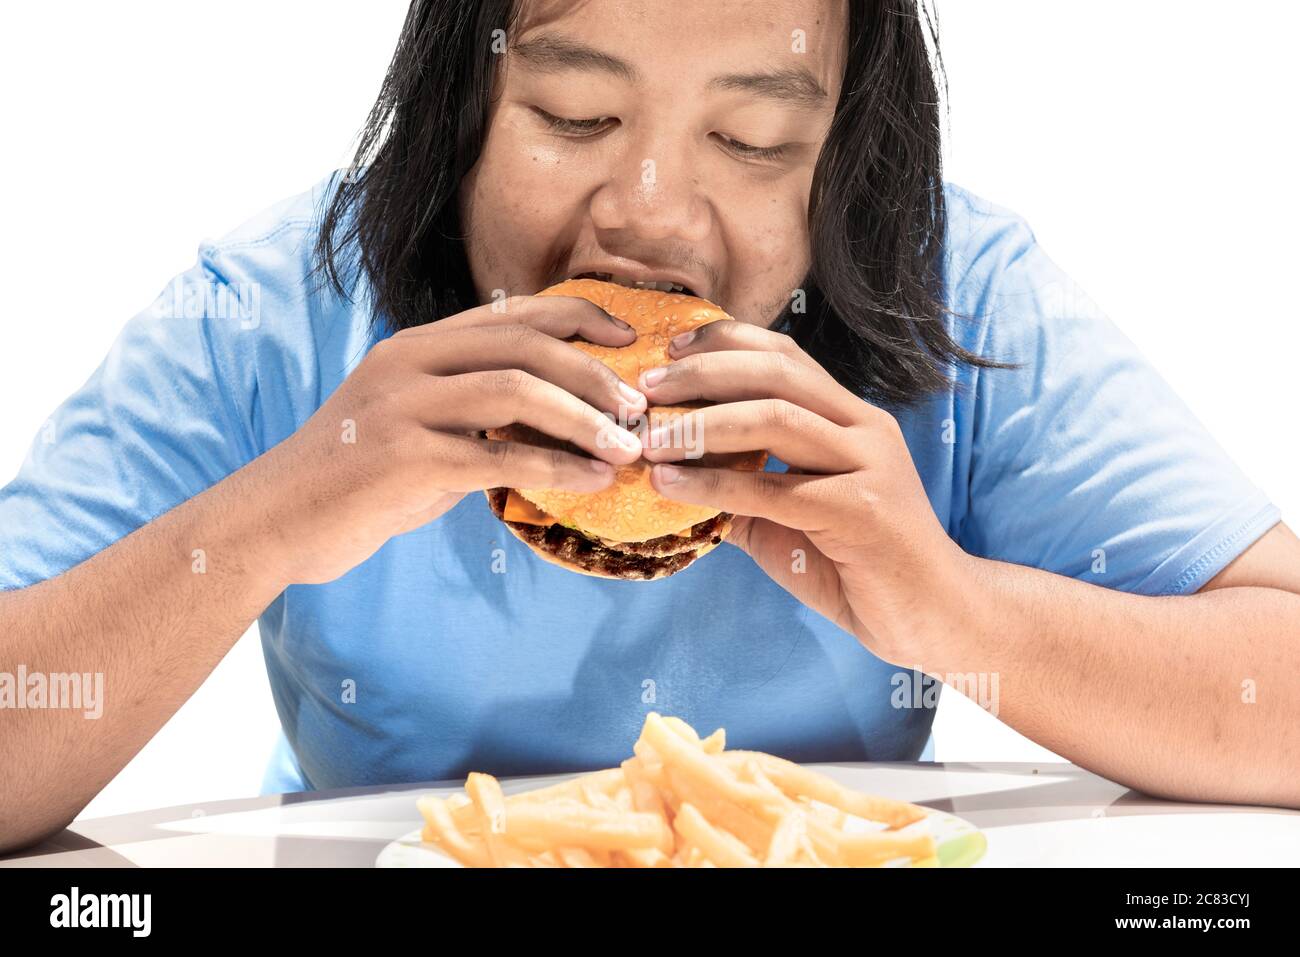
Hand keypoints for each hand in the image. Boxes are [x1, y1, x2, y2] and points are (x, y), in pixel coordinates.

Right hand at [261, 296, 647, 584]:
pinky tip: (592, 483)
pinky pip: (498, 456)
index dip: (579, 318)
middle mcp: (410, 362)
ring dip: (584, 420)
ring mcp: (403, 406)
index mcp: (417, 346)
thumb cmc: (356, 478)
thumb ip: (474, 415)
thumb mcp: (417, 427)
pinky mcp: (403, 457)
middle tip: (638, 408)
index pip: (513, 313)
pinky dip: (556, 469)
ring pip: (516, 391)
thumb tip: (557, 423)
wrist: (277, 520)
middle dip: (593, 373)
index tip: (626, 339)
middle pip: (524, 344)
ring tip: (627, 449)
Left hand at [637, 320, 970, 662]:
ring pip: (777, 418)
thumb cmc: (858, 567)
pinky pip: (773, 489)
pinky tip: (671, 488)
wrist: (929, 617)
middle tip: (646, 389)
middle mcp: (863, 429)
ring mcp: (867, 465)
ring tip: (651, 439)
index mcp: (850, 419)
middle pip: (777, 373)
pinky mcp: (860, 511)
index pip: (785, 356)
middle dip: (704, 373)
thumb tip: (676, 482)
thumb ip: (744, 494)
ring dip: (702, 424)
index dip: (724, 344)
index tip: (668, 354)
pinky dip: (714, 486)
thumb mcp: (790, 520)